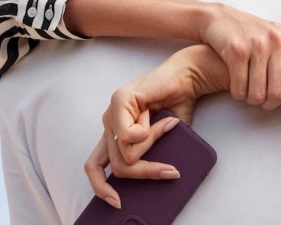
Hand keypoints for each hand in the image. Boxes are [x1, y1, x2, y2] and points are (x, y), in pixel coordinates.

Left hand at [84, 45, 227, 205]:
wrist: (187, 80)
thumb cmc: (176, 109)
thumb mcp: (162, 145)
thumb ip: (151, 160)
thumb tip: (154, 182)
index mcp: (114, 135)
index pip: (93, 167)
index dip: (101, 188)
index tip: (118, 202)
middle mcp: (108, 124)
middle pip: (118, 166)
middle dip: (147, 172)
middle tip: (170, 171)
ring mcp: (111, 111)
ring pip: (126, 152)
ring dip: (152, 144)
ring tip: (167, 126)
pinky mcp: (119, 100)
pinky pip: (129, 134)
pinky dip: (150, 131)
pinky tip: (160, 117)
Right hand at [199, 4, 280, 108]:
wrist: (222, 20)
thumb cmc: (263, 32)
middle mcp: (279, 39)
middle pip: (280, 92)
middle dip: (271, 103)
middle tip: (266, 101)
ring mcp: (257, 44)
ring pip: (258, 93)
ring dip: (253, 100)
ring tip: (252, 93)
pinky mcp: (235, 50)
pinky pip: (240, 88)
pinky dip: (239, 94)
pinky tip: (238, 87)